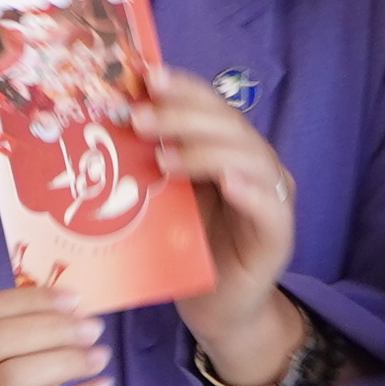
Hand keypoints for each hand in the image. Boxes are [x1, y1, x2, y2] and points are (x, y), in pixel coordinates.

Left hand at [127, 74, 309, 385]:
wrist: (217, 309)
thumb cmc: (186, 251)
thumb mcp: (161, 199)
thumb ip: (150, 163)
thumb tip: (105, 122)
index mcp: (227, 149)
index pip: (210, 106)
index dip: (183, 88)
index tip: (147, 76)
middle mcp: (254, 165)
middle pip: (228, 125)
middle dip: (183, 116)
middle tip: (138, 119)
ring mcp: (271, 198)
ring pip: (249, 158)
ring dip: (206, 151)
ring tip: (164, 158)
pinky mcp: (279, 235)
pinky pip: (270, 206)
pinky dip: (250, 189)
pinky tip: (228, 182)